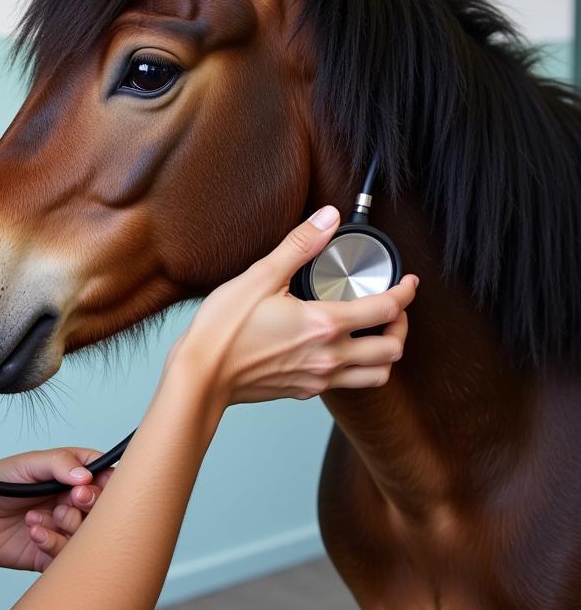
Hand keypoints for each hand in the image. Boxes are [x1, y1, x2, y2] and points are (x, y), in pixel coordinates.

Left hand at [0, 449, 113, 573]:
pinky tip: (34, 533)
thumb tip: (87, 475)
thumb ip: (58, 462)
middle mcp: (71, 503)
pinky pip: (68, 556)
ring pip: (88, 534)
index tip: (87, 487)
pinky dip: (53, 544)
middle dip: (87, 506)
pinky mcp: (53, 554)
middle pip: (103, 508)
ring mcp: (64, 529)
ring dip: (67, 525)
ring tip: (40, 517)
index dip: (105, 484)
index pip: (104, 477)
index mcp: (70, 476)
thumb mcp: (26, 464)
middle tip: (69, 502)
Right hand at [170, 206, 417, 408]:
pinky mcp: (303, 391)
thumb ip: (300, 245)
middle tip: (393, 310)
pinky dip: (355, 369)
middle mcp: (328, 356)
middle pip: (392, 350)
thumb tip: (327, 218)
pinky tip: (337, 351)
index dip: (405, 293)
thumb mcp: (260, 277)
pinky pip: (345, 385)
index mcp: (323, 325)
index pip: (386, 310)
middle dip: (401, 327)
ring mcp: (317, 378)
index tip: (408, 283)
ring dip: (385, 354)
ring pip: (376, 376)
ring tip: (375, 335)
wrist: (200, 376)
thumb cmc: (223, 331)